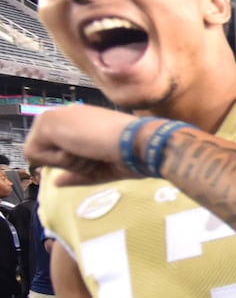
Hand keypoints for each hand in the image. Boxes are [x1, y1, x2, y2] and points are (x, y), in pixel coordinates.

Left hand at [23, 105, 141, 186]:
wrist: (137, 144)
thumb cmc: (128, 156)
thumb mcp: (97, 169)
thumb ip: (75, 174)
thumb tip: (55, 182)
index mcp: (78, 121)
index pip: (56, 147)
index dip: (71, 160)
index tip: (97, 156)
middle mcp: (64, 115)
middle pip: (43, 150)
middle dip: (65, 161)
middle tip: (94, 154)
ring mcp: (54, 116)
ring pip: (38, 152)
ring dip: (63, 161)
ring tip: (89, 151)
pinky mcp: (47, 123)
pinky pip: (35, 154)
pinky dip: (58, 160)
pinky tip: (81, 149)